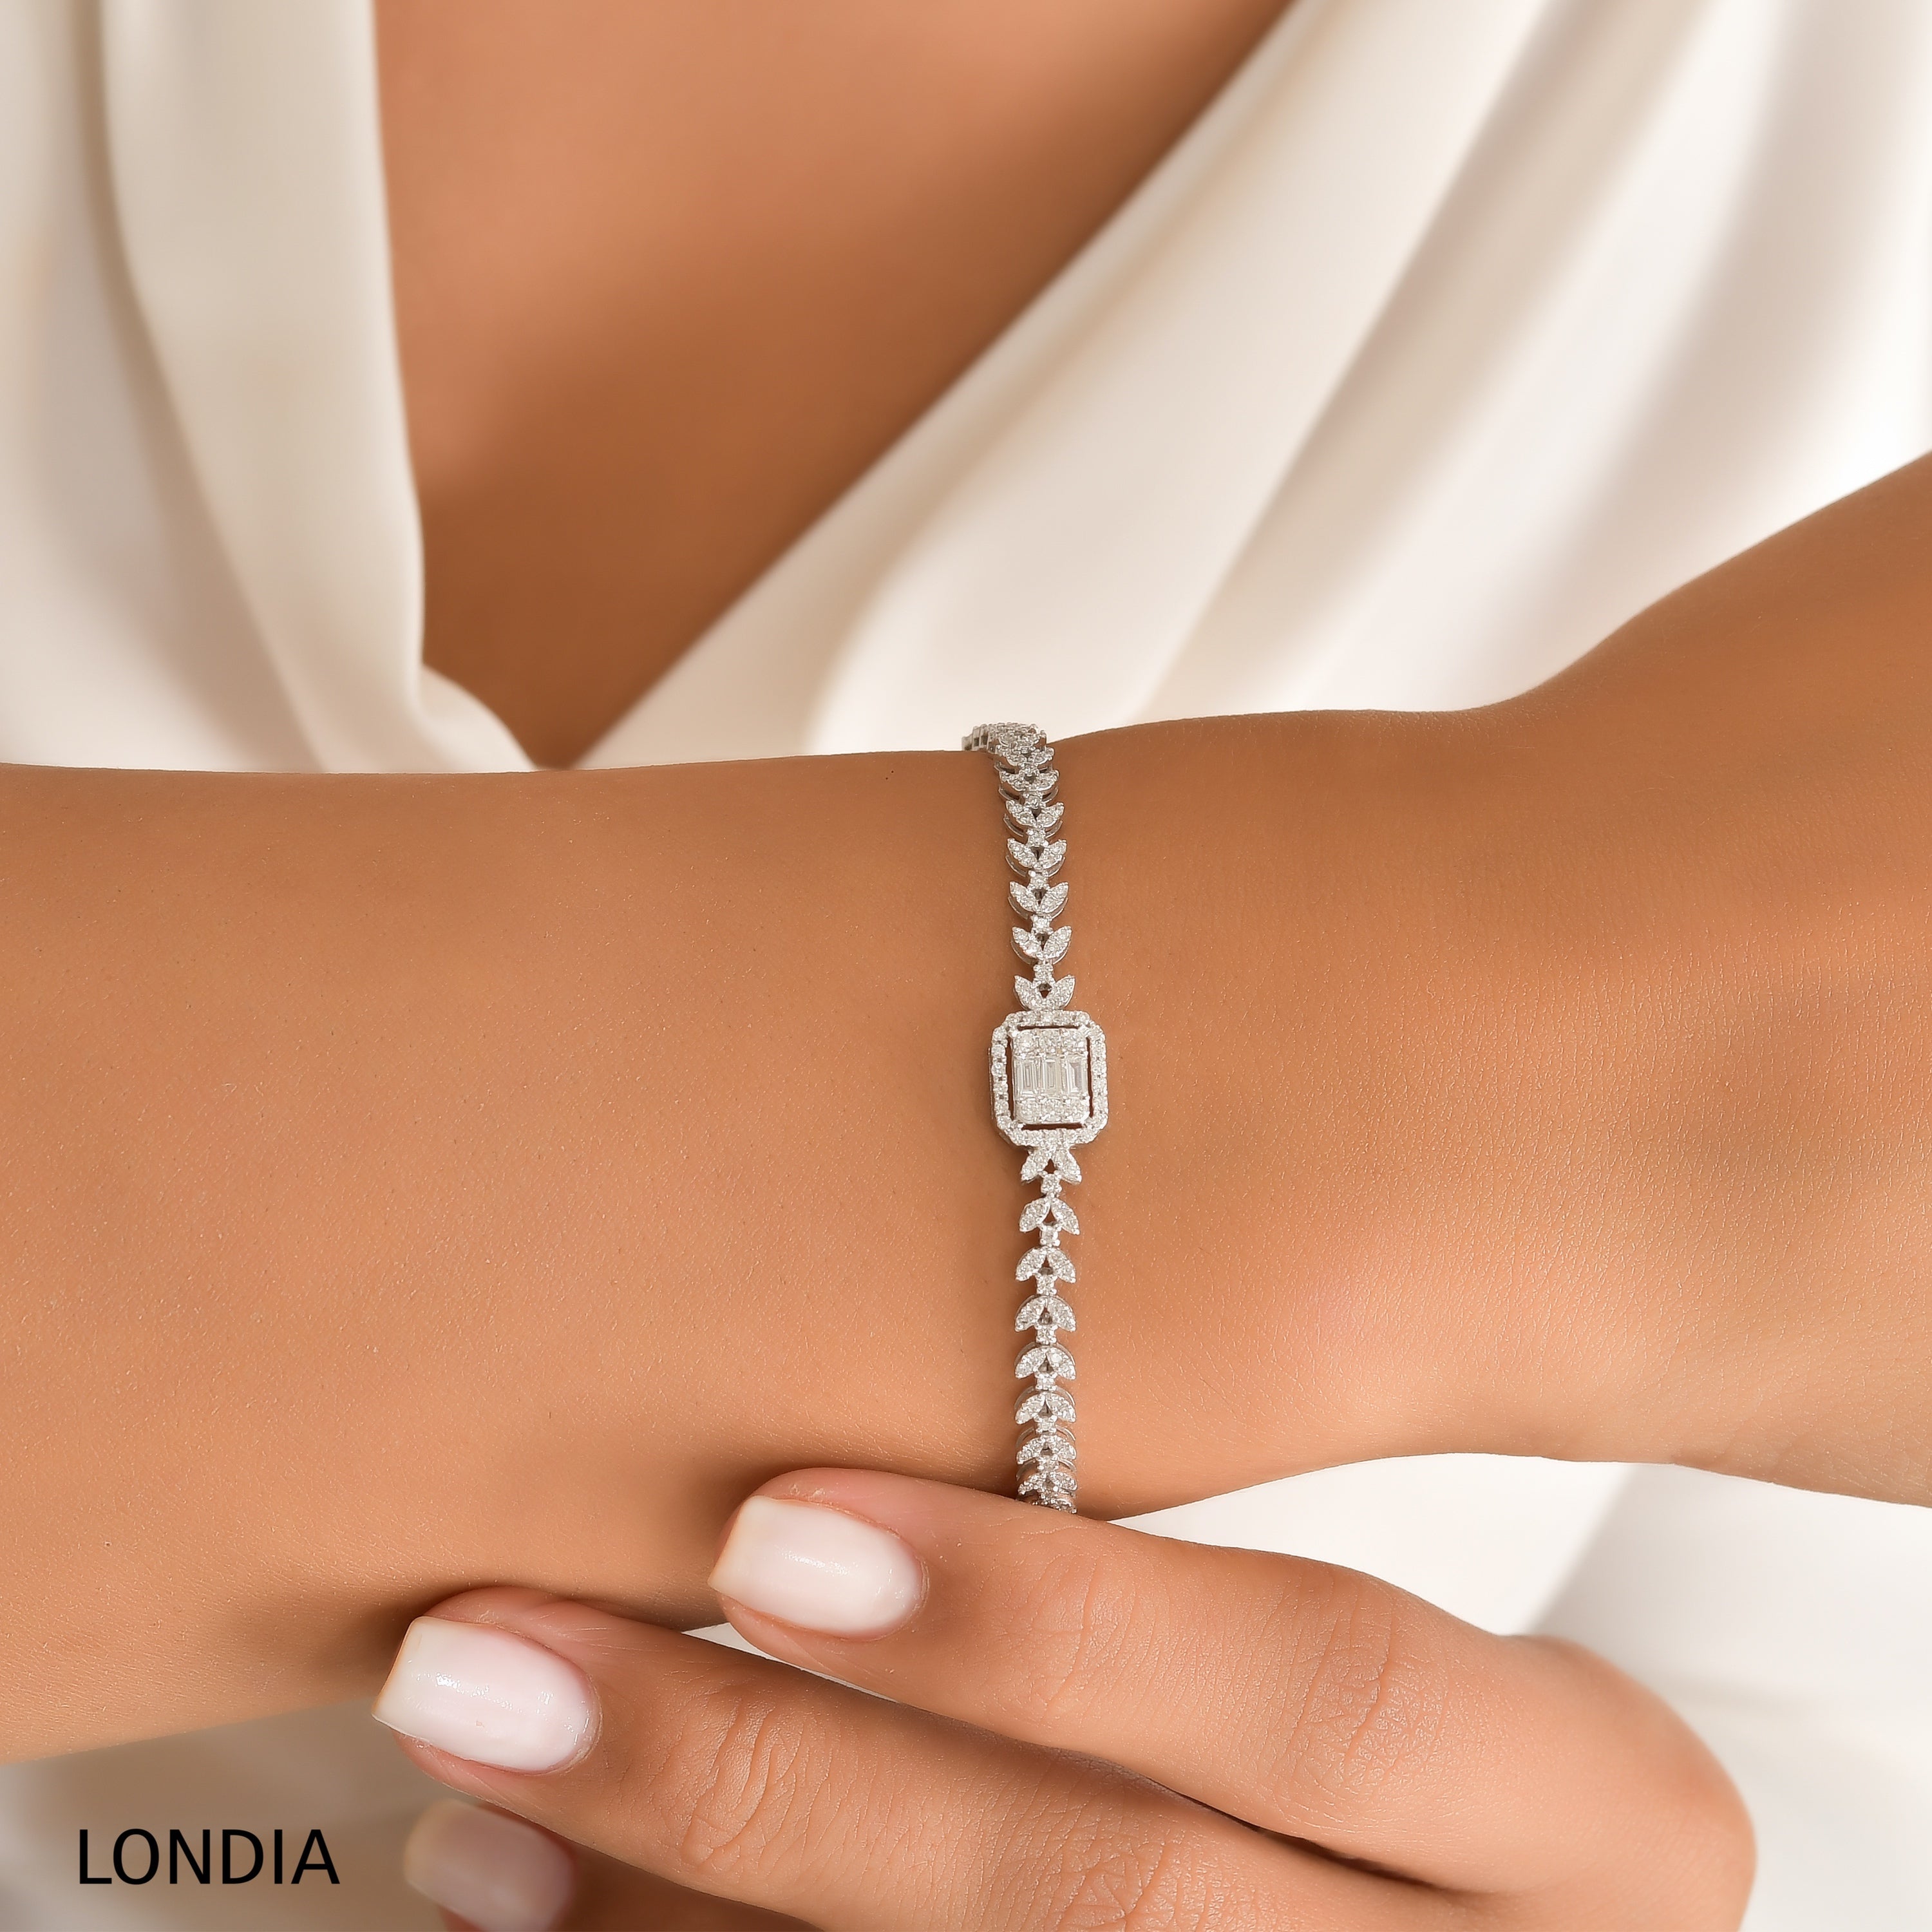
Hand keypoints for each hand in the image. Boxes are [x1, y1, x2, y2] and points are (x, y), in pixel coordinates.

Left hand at [378, 1471, 1751, 1930]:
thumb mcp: (1418, 1606)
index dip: (1053, 1622)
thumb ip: (1212, 1523)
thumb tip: (833, 1407)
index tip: (768, 1524)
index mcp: (1591, 1809)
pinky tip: (547, 1912)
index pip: (1333, 1695)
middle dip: (782, 1787)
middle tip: (497, 1657)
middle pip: (1122, 1897)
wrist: (1475, 1911)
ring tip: (471, 1787)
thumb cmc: (1420, 1710)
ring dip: (689, 1916)